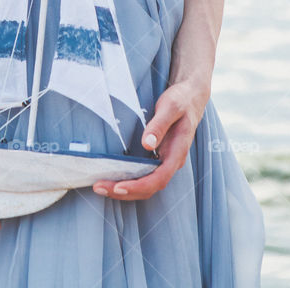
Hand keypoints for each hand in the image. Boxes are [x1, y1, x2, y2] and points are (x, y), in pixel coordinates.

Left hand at [91, 78, 209, 199]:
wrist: (190, 97)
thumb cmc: (180, 101)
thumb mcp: (171, 107)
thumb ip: (159, 125)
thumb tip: (147, 144)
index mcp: (177, 153)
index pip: (159, 179)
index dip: (138, 186)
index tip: (118, 187)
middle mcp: (172, 162)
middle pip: (149, 187)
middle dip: (125, 192)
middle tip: (99, 187)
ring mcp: (165, 162)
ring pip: (146, 185)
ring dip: (124, 190)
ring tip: (100, 186)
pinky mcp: (157, 158)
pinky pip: (143, 176)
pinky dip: (127, 181)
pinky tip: (112, 178)